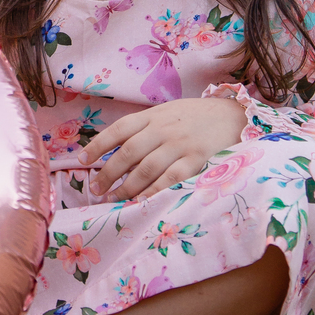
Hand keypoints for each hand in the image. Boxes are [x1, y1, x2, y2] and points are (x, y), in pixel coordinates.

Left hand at [81, 96, 247, 200]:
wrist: (233, 115)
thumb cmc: (196, 116)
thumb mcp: (168, 112)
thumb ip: (146, 127)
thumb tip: (117, 148)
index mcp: (153, 115)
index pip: (118, 129)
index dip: (98, 145)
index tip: (82, 160)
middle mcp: (163, 128)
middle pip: (128, 152)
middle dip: (108, 173)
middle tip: (96, 189)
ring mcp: (180, 144)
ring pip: (146, 169)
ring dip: (127, 187)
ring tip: (114, 199)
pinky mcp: (196, 160)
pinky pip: (170, 180)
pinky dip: (153, 192)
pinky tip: (142, 202)